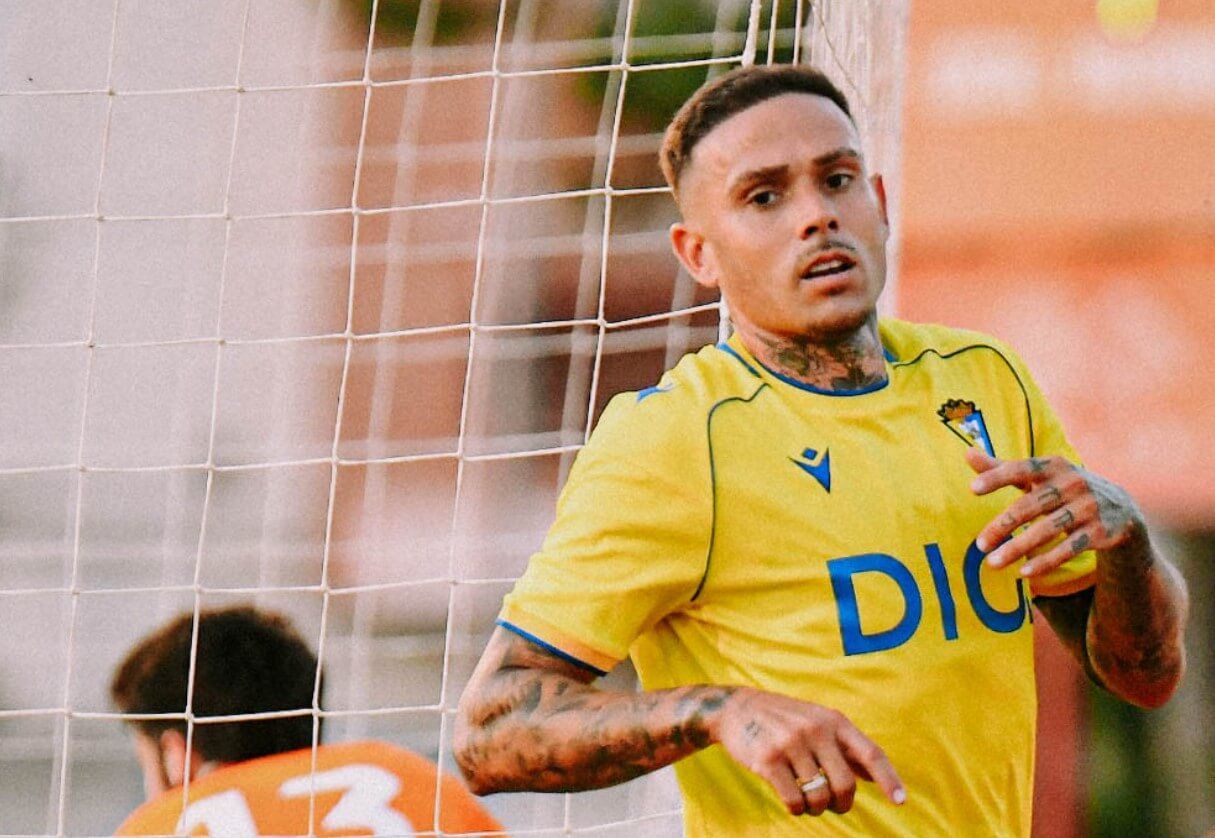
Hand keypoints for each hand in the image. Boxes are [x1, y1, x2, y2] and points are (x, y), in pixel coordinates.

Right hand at [709, 687, 904, 816]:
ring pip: (819, 797)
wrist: (736, 708)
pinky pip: (794, 801)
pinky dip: (797, 809)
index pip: (870, 753)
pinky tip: (792, 801)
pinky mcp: (768, 760)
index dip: (888, 779)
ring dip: (816, 808)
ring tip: (808, 801)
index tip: (900, 801)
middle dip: (842, 804)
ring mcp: (791, 744)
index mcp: (833, 721)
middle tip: (833, 806)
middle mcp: (815, 730)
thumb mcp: (818, 722)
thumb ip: (845, 748)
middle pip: (845, 785)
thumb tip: (875, 775)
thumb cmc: (784, 720)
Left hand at [965, 447, 1142, 577]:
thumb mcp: (1039, 476)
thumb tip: (967, 454)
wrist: (1122, 509)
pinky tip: (1024, 572)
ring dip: (1018, 547)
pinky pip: (1069, 548)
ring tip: (992, 563)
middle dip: (1003, 525)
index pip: (1022, 468)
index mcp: (1054, 465)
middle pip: (1031, 505)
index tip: (972, 489)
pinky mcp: (1101, 531)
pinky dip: (1047, 561)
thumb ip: (1003, 468)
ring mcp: (1089, 507)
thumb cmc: (1064, 490)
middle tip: (979, 544)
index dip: (998, 476)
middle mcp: (1073, 483)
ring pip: (1048, 529)